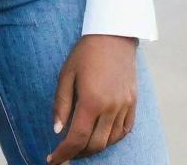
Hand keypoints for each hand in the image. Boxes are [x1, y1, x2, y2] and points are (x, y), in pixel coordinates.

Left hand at [46, 34, 138, 161]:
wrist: (113, 34)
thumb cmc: (85, 52)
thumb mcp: (67, 74)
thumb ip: (62, 105)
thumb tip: (58, 131)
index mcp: (91, 100)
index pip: (76, 138)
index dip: (64, 153)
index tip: (53, 160)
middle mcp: (110, 107)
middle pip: (95, 144)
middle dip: (78, 153)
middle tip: (66, 152)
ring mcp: (124, 106)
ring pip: (110, 140)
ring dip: (95, 147)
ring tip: (81, 143)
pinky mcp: (133, 102)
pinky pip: (124, 130)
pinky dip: (112, 138)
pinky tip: (101, 135)